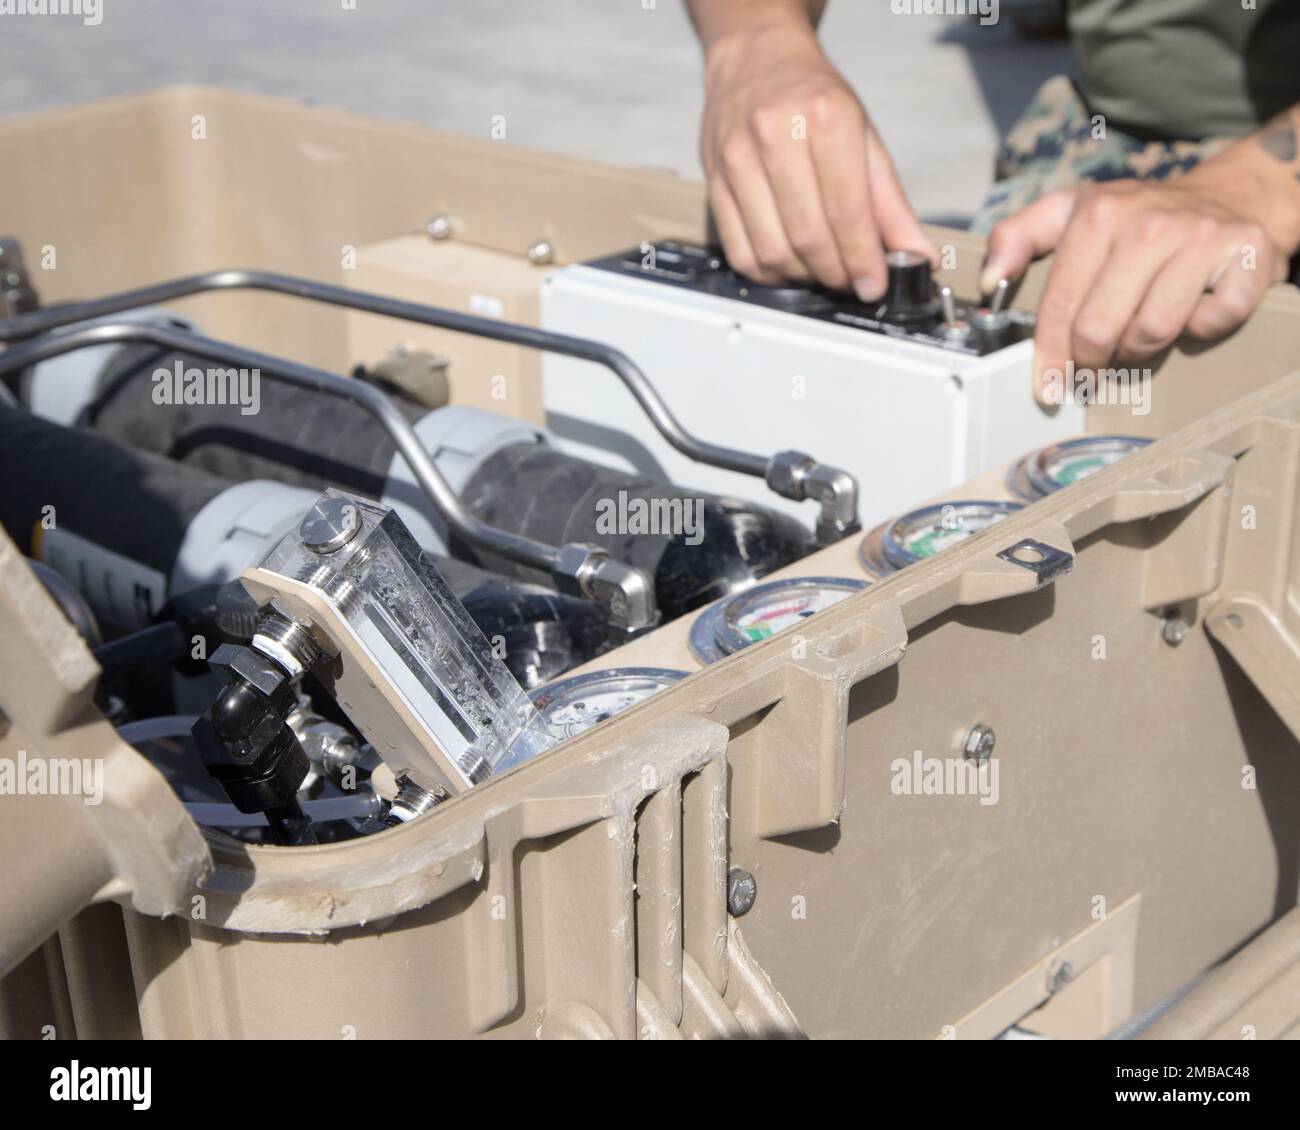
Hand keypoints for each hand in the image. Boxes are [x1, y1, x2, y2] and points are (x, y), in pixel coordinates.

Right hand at [699, 24, 935, 299]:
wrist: (755, 60)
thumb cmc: (812, 97)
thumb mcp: (864, 137)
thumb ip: (890, 203)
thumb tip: (915, 256)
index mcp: (825, 117)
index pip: (846, 210)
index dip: (863, 259)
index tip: (874, 284)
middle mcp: (776, 135)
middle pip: (808, 235)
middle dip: (836, 272)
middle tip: (851, 280)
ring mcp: (738, 160)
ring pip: (772, 250)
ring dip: (803, 276)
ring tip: (822, 271)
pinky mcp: (714, 182)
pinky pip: (740, 251)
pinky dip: (769, 273)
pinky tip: (788, 265)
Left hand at [982, 171, 1288, 404]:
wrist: (1228, 196)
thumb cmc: (1137, 218)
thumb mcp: (1071, 211)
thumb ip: (1018, 237)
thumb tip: (990, 280)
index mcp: (1098, 214)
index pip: (1061, 305)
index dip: (1049, 355)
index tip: (1045, 389)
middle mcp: (1149, 222)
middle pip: (1101, 328)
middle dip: (1092, 359)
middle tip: (1094, 364)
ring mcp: (1201, 236)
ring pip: (1152, 331)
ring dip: (1139, 350)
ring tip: (1136, 337)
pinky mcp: (1247, 254)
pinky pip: (1210, 321)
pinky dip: (1199, 329)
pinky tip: (1191, 312)